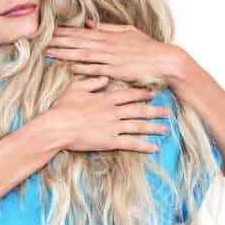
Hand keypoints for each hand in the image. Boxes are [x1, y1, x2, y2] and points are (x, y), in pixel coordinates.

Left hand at [45, 20, 184, 82]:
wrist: (164, 60)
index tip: (49, 30)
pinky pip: (94, 69)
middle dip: (58, 41)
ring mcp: (110, 58)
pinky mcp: (115, 70)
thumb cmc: (147, 47)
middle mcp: (107, 45)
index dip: (65, 32)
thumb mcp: (128, 31)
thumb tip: (88, 23)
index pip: (82, 32)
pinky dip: (81, 67)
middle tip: (40, 41)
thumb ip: (107, 27)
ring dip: (64, 53)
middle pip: (78, 42)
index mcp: (109, 36)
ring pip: (82, 54)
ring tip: (48, 53)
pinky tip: (67, 66)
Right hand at [48, 75, 169, 152]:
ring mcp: (113, 127)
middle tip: (167, 111)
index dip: (142, 94)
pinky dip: (143, 145)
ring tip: (165, 128)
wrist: (57, 126)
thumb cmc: (63, 107)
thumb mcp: (75, 88)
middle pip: (138, 110)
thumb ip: (91, 82)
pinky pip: (131, 143)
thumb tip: (105, 77)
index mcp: (105, 98)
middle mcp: (113, 112)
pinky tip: (154, 147)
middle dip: (154, 110)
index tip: (152, 93)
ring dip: (153, 127)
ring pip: (138, 126)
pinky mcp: (110, 141)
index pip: (128, 95)